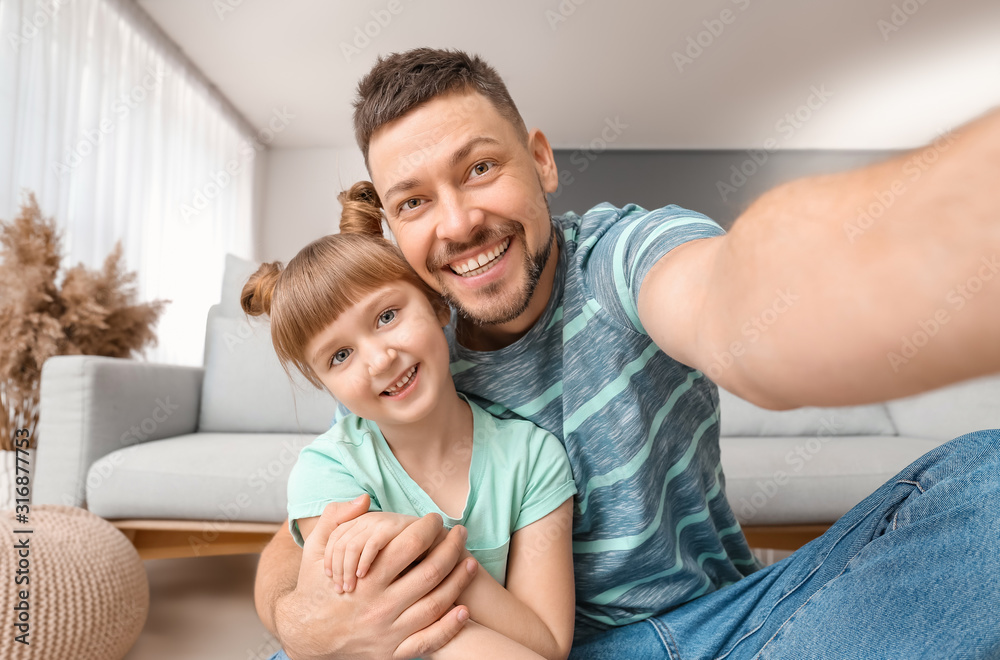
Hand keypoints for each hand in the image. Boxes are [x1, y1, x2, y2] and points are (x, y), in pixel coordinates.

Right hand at [275, 495, 478, 659]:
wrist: (302, 636)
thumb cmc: (313, 587)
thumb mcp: (316, 549)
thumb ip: (336, 518)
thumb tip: (363, 498)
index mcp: (364, 578)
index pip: (408, 545)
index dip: (428, 528)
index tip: (436, 518)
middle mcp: (379, 606)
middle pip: (429, 573)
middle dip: (451, 549)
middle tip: (461, 533)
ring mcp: (388, 632)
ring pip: (435, 605)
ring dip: (458, 582)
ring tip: (470, 562)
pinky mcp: (391, 653)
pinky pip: (428, 641)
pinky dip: (449, 627)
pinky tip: (464, 609)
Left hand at [326, 511, 418, 593]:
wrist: (433, 547)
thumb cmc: (399, 560)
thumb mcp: (371, 560)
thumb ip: (348, 552)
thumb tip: (329, 561)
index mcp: (358, 521)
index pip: (333, 538)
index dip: (329, 560)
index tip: (331, 581)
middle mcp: (367, 518)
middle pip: (339, 542)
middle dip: (337, 568)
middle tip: (339, 589)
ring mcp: (380, 521)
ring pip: (351, 545)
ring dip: (347, 568)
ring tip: (349, 587)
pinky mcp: (393, 527)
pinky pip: (371, 544)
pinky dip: (364, 561)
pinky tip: (363, 575)